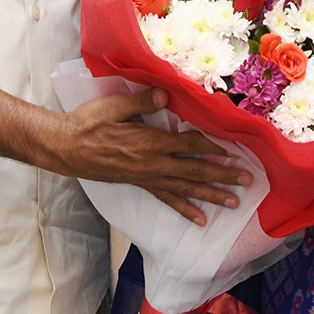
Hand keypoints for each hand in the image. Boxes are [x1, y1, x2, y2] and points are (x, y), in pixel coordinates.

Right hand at [53, 88, 252, 224]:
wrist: (66, 147)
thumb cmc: (89, 123)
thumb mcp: (114, 106)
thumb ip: (143, 101)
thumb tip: (168, 94)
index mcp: (149, 142)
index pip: (189, 145)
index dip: (213, 148)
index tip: (235, 152)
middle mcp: (152, 164)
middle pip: (195, 170)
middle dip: (223, 176)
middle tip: (247, 182)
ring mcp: (147, 177)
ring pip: (186, 188)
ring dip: (211, 195)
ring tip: (233, 203)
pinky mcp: (140, 184)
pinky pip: (167, 199)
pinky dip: (185, 209)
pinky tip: (200, 219)